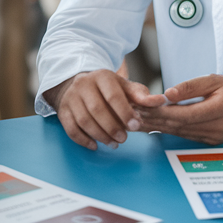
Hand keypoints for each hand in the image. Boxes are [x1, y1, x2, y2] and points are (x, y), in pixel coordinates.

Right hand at [46, 70, 165, 149]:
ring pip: (84, 120)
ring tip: (113, 143)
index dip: (125, 112)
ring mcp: (71, 98)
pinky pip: (71, 129)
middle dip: (112, 127)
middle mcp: (84, 85)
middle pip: (97, 110)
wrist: (79, 83)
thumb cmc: (107, 88)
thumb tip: (160, 101)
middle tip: (124, 139)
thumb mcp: (124, 86)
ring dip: (100, 136)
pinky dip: (83, 140)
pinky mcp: (63, 111)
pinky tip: (95, 145)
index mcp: (102, 76)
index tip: (135, 125)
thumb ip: (141, 95)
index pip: (113, 96)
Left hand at [128, 75, 222, 145]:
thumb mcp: (214, 79)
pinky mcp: (210, 142)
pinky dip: (168, 129)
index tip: (144, 108)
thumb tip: (167, 95)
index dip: (163, 112)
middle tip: (132, 114)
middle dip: (154, 120)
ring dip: (158, 126)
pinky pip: (185, 135)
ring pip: (180, 132)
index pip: (187, 114)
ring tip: (137, 119)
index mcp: (222, 109)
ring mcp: (215, 138)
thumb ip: (190, 87)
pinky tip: (153, 124)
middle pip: (181, 126)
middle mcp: (219, 128)